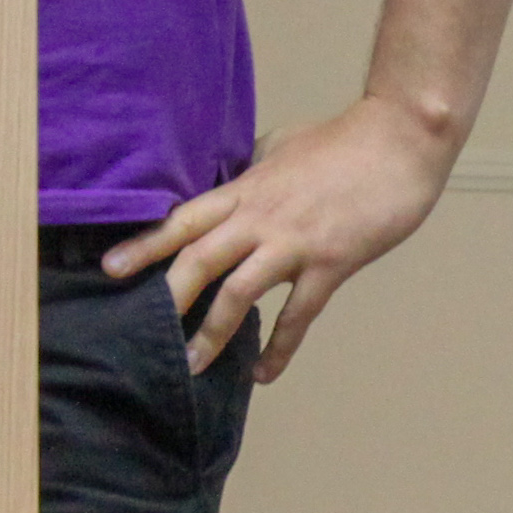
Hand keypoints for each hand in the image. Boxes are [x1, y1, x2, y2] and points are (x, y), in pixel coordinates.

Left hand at [103, 93, 456, 380]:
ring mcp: (295, 241)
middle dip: (168, 296)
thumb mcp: (283, 145)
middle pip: (199, 257)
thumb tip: (233, 181)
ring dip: (213, 332)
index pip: (185, 218)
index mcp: (248, 188)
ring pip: (239, 291)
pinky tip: (263, 373)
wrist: (401, 139)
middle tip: (141, 331)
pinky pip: (298, 314)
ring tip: (193, 365)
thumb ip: (253, 170)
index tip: (111, 268)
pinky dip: (279, 347)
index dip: (147, 244)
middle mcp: (262, 216)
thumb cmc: (346, 140)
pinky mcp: (331, 262)